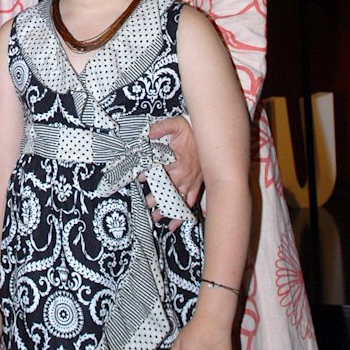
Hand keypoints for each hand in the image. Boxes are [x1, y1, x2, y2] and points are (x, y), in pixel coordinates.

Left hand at [146, 116, 202, 230]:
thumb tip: (147, 133)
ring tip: (157, 217)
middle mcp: (183, 174)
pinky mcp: (196, 185)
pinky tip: (175, 224)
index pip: (159, 170)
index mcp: (177, 160)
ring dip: (167, 209)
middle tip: (147, 206)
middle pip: (167, 189)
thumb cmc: (191, 130)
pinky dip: (183, 214)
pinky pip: (190, 202)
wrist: (209, 134)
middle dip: (156, 198)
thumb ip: (160, 128)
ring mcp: (190, 181)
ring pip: (177, 199)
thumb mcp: (175, 125)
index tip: (139, 179)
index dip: (148, 175)